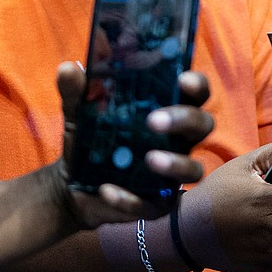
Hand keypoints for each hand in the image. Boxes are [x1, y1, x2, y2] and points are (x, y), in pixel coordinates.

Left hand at [57, 61, 212, 225]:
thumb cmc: (89, 140)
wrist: (69, 185)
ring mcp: (172, 174)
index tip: (182, 79)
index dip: (196, 85)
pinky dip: (132, 199)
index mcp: (168, 110)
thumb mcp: (79, 112)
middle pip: (202, 125)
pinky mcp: (157, 203)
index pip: (195, 93)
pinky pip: (155, 204)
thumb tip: (68, 68)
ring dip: (175, 163)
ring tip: (149, 159)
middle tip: (154, 120)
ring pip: (193, 169)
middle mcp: (178, 141)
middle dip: (184, 120)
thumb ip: (77, 91)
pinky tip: (107, 190)